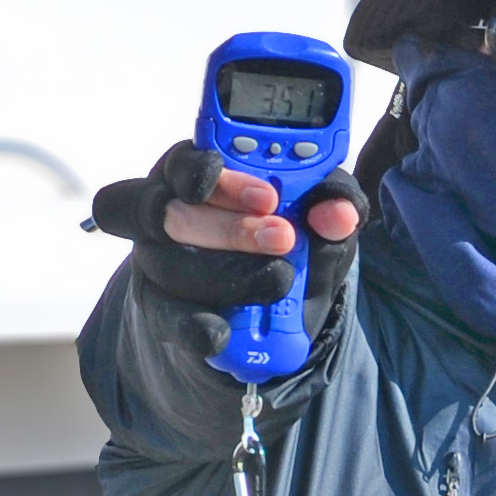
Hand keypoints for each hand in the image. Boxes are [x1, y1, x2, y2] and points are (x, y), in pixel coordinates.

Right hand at [87, 142, 366, 361]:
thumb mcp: (317, 220)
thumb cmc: (287, 243)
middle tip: (284, 238)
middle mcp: (162, 212)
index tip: (264, 195)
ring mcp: (155, 261)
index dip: (217, 175)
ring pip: (171, 265)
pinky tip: (221, 332)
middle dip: (233, 228)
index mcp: (193, 172)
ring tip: (280, 281)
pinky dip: (194, 325)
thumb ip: (332, 204)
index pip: (184, 163)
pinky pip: (166, 316)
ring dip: (228, 275)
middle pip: (172, 213)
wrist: (275, 312)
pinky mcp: (157, 308)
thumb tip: (340, 212)